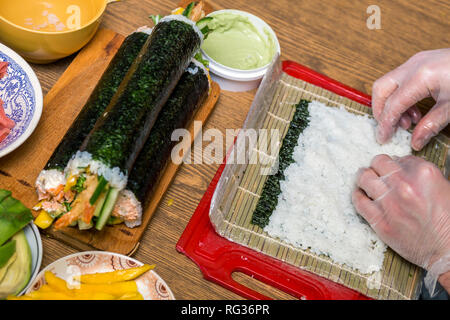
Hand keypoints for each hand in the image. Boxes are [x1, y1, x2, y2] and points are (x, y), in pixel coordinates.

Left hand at [352, 155, 449, 292]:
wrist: (447, 249)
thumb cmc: (448, 220)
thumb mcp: (442, 187)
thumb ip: (420, 174)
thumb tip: (401, 166)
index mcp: (423, 174)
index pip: (398, 157)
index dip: (394, 163)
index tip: (393, 170)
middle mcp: (404, 185)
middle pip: (377, 162)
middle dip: (377, 166)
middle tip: (377, 172)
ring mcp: (390, 203)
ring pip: (364, 178)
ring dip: (364, 177)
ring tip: (365, 180)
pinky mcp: (379, 221)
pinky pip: (358, 201)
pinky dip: (357, 195)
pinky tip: (361, 195)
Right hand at [372, 49, 449, 150]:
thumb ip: (431, 125)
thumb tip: (416, 141)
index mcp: (422, 76)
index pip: (393, 104)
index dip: (385, 124)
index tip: (383, 138)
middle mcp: (414, 65)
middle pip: (381, 89)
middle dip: (380, 111)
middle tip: (389, 129)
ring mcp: (416, 60)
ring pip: (388, 83)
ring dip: (391, 104)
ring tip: (408, 122)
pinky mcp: (421, 62)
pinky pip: (400, 79)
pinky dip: (401, 96)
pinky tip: (415, 110)